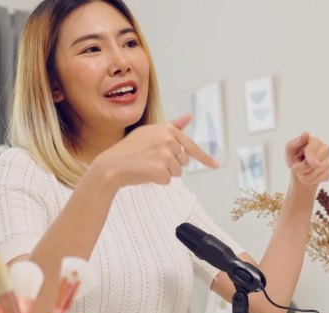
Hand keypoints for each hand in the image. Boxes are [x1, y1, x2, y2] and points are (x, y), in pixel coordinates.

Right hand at [93, 114, 218, 186]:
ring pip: (177, 172)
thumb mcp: (150, 132)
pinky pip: (169, 180)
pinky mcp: (162, 170)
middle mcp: (169, 140)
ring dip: (165, 172)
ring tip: (147, 165)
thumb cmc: (130, 149)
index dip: (205, 158)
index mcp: (168, 129)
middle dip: (171, 163)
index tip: (216, 165)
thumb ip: (173, 125)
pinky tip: (145, 173)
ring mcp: (166, 155)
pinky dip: (158, 180)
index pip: (192, 146)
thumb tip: (189, 116)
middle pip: (184, 160)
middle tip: (151, 160)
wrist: (111, 165)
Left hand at [285, 132, 328, 186]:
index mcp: (315, 141)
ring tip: (302, 171)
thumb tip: (306, 134)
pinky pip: (321, 179)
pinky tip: (308, 175)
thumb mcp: (290, 149)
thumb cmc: (293, 155)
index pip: (313, 151)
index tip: (314, 165)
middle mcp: (325, 148)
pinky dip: (311, 180)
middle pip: (314, 164)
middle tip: (296, 166)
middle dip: (302, 169)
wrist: (298, 168)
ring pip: (317, 172)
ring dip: (305, 176)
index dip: (311, 159)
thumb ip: (297, 142)